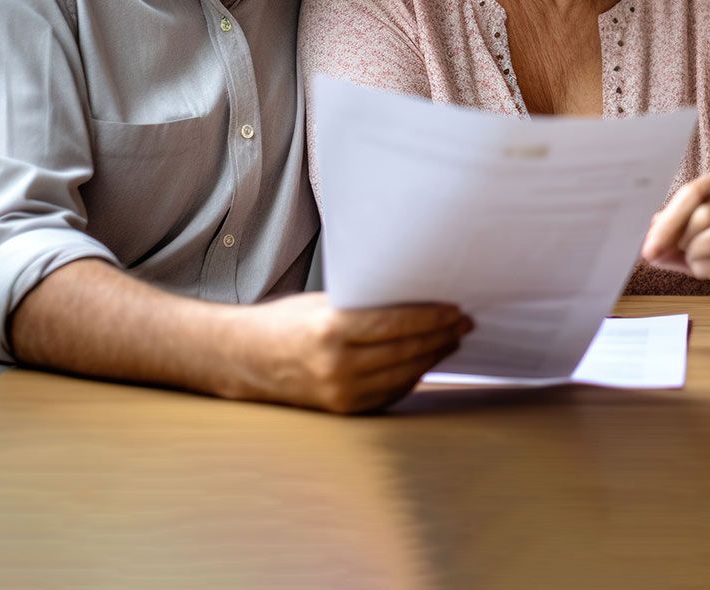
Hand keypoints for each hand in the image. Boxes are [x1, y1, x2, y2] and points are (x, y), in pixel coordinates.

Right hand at [229, 292, 472, 413]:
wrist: (246, 359)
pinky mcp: (343, 410)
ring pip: (403, 374)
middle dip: (440, 336)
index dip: (431, 317)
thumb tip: (413, 299)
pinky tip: (425, 361)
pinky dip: (412, 376)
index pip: (396, 323)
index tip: (455, 309)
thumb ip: (362, 306)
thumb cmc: (284, 322)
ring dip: (432, 357)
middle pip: (405, 350)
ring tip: (450, 340)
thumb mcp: (321, 302)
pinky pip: (389, 393)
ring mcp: (340, 393)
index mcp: (330, 330)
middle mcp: (337, 365)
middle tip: (463, 323)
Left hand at [641, 169, 709, 307]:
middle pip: (705, 214)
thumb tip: (644, 236)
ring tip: (694, 259)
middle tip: (677, 251)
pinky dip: (708, 269)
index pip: (694, 192)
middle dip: (681, 239)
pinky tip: (706, 270)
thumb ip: (665, 232)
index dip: (668, 221)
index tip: (649, 246)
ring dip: (696, 254)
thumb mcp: (685, 236)